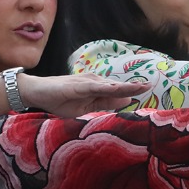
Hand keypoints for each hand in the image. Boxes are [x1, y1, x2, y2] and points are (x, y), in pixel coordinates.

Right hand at [17, 74, 146, 116]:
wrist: (37, 93)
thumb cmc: (59, 100)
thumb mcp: (85, 107)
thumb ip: (104, 103)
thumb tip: (125, 100)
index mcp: (96, 89)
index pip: (118, 90)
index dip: (133, 90)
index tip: (149, 89)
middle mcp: (93, 82)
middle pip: (117, 86)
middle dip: (134, 86)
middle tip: (151, 85)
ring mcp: (86, 82)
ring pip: (109, 85)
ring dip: (124, 86)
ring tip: (141, 86)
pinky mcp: (77, 85)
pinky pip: (94, 87)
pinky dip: (106, 88)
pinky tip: (116, 89)